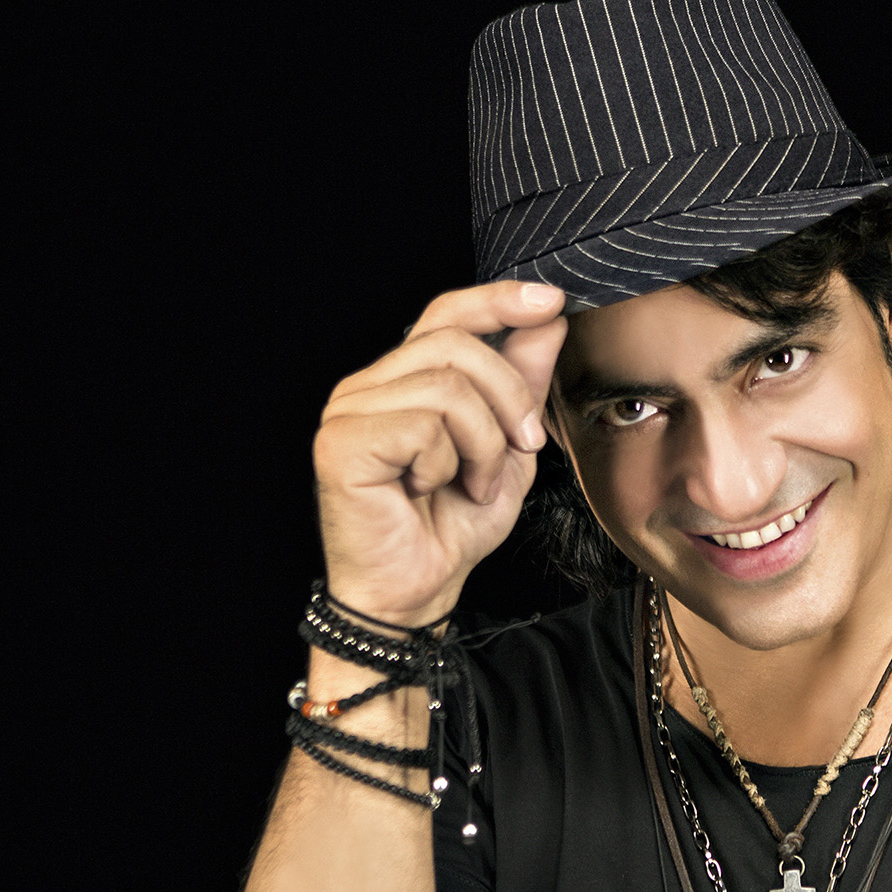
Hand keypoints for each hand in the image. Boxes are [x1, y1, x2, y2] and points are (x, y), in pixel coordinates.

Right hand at [313, 281, 568, 625]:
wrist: (416, 592)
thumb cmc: (450, 526)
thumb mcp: (507, 447)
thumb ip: (522, 383)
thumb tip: (547, 320)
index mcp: (401, 380)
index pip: (446, 314)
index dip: (497, 300)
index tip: (551, 300)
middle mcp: (367, 386)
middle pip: (456, 346)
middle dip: (509, 396)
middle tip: (525, 446)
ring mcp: (347, 412)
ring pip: (447, 387)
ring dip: (483, 444)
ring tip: (472, 483)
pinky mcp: (340, 443)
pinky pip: (423, 426)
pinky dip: (448, 463)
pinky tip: (432, 490)